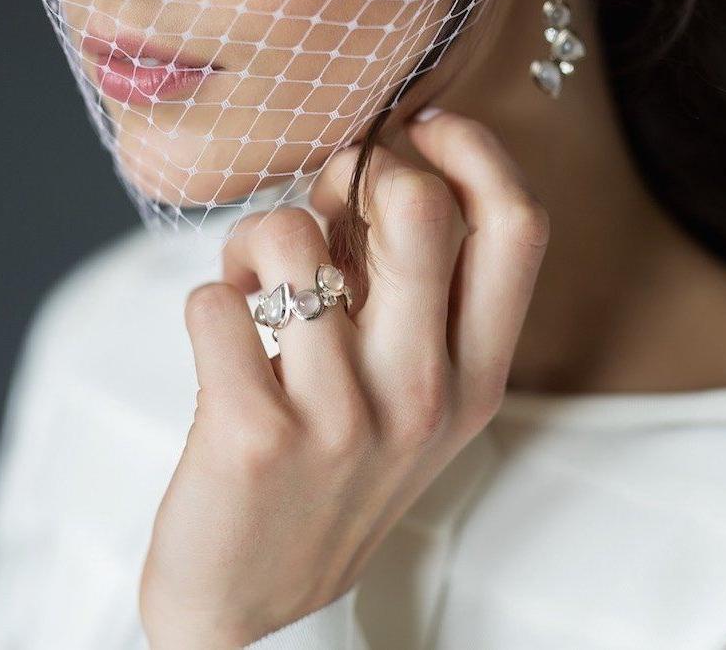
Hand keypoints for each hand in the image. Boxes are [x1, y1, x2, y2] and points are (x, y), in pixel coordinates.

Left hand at [138, 108, 549, 648]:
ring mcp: (343, 418)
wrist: (255, 598)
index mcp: (476, 375)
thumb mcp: (401, 390)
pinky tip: (223, 339)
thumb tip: (359, 171)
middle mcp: (425, 393)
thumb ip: (403, 284)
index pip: (516, 227)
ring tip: (252, 285)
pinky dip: (209, 298)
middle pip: (418, 209)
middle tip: (322, 206)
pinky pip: (215, 298)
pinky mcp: (254, 434)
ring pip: (288, 236)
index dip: (473, 151)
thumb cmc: (330, 468)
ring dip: (256, 238)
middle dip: (355, 175)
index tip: (420, 127)